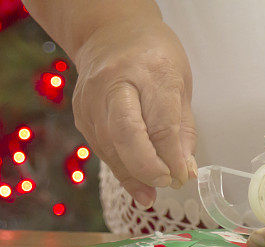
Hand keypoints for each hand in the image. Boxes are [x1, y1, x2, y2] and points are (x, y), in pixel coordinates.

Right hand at [72, 21, 196, 206]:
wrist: (108, 35)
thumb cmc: (150, 56)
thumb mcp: (180, 84)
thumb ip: (181, 130)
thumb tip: (183, 171)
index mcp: (150, 71)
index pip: (160, 122)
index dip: (171, 157)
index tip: (181, 176)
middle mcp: (114, 84)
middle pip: (126, 134)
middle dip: (146, 167)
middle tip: (164, 183)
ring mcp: (91, 101)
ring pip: (110, 148)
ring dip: (132, 175)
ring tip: (151, 193)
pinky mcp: (81, 117)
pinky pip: (102, 150)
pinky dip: (120, 168)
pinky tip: (135, 183)